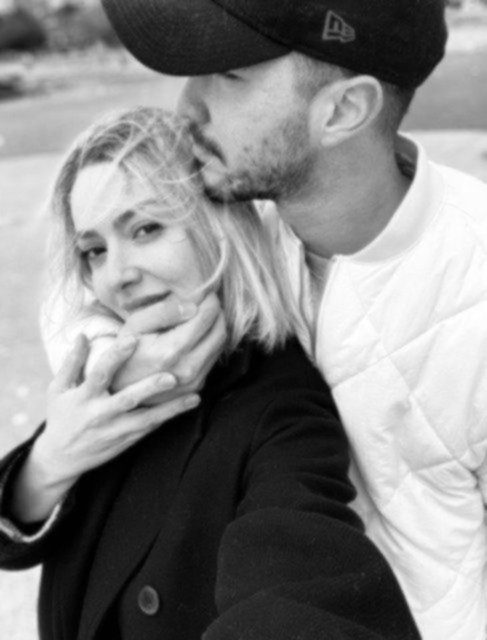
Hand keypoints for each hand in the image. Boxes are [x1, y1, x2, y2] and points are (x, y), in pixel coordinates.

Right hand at [34, 334, 200, 487]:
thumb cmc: (61, 416)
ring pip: (146, 420)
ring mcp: (115, 430)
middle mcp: (100, 415)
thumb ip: (72, 362)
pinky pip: (150, 429)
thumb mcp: (57, 389)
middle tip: (171, 376)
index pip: (100, 374)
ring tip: (193, 397)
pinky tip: (187, 406)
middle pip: (127, 400)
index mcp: (83, 397)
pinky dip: (168, 417)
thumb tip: (84, 334)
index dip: (115, 356)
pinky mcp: (127, 441)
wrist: (61, 458)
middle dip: (149, 388)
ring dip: (170, 409)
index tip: (132, 339)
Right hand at [111, 292, 225, 403]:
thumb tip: (193, 306)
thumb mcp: (136, 324)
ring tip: (200, 317)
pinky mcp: (197, 386)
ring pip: (221, 345)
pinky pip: (214, 358)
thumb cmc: (126, 350)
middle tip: (206, 302)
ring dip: (216, 327)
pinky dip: (210, 342)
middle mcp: (187, 369)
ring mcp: (194, 381)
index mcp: (171, 351)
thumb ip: (164, 312)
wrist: (119, 387)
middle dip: (216, 312)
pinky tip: (197, 335)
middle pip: (220, 331)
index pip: (207, 317)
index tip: (205, 292)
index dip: (209, 300)